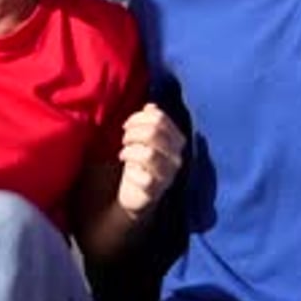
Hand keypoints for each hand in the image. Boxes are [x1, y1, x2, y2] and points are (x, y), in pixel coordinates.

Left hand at [117, 103, 185, 219]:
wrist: (136, 194)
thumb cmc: (140, 161)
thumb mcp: (145, 138)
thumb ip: (150, 122)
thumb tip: (150, 106)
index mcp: (177, 139)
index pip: (160, 118)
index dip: (138, 118)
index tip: (126, 125)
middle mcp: (177, 157)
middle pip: (154, 133)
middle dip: (133, 132)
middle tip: (124, 139)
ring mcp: (168, 175)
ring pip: (149, 154)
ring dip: (130, 151)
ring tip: (123, 153)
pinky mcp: (156, 191)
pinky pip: (143, 177)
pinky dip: (131, 172)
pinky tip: (128, 171)